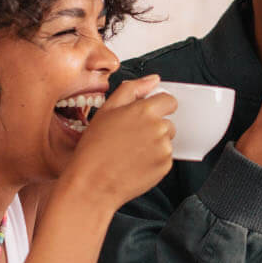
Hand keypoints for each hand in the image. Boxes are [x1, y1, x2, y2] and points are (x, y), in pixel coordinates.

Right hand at [65, 75, 175, 209]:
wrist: (92, 183)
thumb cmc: (94, 147)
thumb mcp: (107, 110)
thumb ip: (132, 89)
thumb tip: (153, 79)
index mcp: (145, 111)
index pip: (169, 101)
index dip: (158, 106)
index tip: (147, 115)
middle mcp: (159, 128)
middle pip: (168, 122)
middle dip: (154, 127)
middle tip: (130, 138)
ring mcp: (164, 149)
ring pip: (166, 141)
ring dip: (154, 144)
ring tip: (129, 152)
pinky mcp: (165, 167)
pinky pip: (165, 158)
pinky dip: (153, 160)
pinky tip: (134, 163)